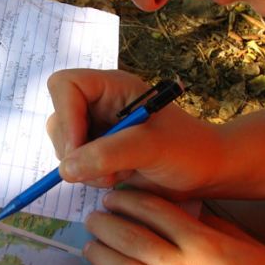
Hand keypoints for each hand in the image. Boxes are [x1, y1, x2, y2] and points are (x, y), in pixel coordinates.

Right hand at [46, 69, 223, 195]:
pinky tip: (117, 179)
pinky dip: (88, 177)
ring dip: (82, 167)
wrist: (205, 172)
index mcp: (112, 87)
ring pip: (64, 146)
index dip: (65, 114)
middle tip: (102, 170)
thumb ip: (108, 154)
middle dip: (74, 149)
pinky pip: (74, 165)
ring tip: (116, 175)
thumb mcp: (151, 147)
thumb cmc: (188, 149)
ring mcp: (97, 129)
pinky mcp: (98, 154)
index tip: (79, 147)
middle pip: (59, 119)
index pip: (64, 85)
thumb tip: (66, 170)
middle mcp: (99, 104)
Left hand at [83, 189, 264, 264]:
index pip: (156, 213)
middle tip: (93, 218)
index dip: (129, 201)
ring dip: (103, 257)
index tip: (114, 197)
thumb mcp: (250, 245)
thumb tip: (185, 213)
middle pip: (133, 240)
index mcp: (206, 244)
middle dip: (107, 225)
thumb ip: (214, 228)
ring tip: (91, 246)